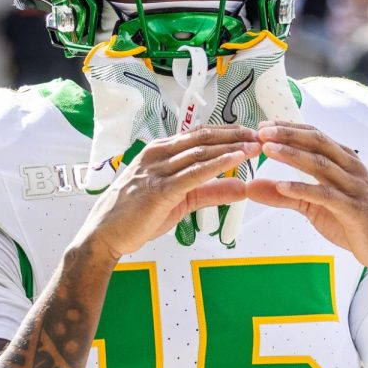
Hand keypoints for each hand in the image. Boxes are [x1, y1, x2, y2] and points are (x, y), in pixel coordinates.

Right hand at [80, 127, 260, 261]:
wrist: (106, 235)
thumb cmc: (136, 215)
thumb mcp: (180, 200)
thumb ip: (211, 192)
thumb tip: (242, 188)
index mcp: (159, 152)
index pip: (199, 135)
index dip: (228, 132)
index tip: (251, 133)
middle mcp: (158, 155)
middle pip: (203, 138)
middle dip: (235, 135)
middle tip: (261, 134)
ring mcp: (157, 171)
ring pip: (200, 152)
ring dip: (231, 147)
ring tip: (255, 145)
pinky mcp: (159, 190)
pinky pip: (193, 174)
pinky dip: (218, 165)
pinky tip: (236, 160)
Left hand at [247, 122, 367, 290]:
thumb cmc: (353, 223)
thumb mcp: (313, 207)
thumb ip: (283, 196)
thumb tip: (251, 187)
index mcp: (344, 162)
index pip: (314, 136)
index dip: (289, 129)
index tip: (263, 127)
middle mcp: (351, 169)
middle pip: (317, 143)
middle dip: (288, 135)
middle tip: (261, 132)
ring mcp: (355, 188)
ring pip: (321, 164)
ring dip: (292, 155)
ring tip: (268, 150)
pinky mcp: (355, 210)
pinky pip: (326, 195)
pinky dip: (303, 189)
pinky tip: (282, 186)